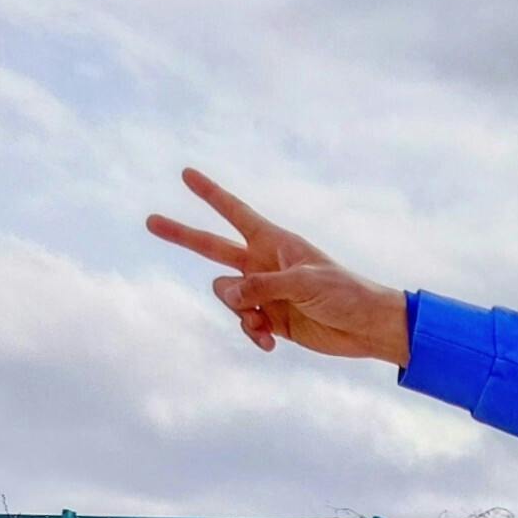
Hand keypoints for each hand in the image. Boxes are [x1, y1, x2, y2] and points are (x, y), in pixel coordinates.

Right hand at [143, 170, 412, 364]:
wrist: (367, 328)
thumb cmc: (344, 293)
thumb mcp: (302, 283)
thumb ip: (260, 286)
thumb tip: (226, 294)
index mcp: (274, 242)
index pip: (235, 212)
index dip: (210, 194)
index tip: (187, 174)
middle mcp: (264, 264)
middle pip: (212, 247)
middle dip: (182, 235)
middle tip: (150, 220)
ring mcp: (265, 292)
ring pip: (226, 296)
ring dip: (238, 310)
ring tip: (261, 321)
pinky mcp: (272, 320)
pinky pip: (245, 324)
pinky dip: (252, 334)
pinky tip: (270, 343)